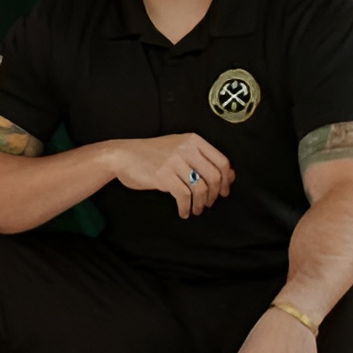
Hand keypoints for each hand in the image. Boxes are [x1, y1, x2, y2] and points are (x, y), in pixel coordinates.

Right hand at [113, 134, 232, 218]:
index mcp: (193, 140)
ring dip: (200, 204)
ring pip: (200, 188)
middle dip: (214, 195)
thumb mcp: (179, 149)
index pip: (222, 161)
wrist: (123, 155)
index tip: (223, 191)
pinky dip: (186, 208)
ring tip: (196, 209)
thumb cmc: (152, 154)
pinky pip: (184, 196)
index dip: (226, 180)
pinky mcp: (164, 175)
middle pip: (214, 176)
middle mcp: (186, 148)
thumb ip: (202, 159)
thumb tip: (229, 176)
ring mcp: (175, 161)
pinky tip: (183, 212)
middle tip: (209, 203)